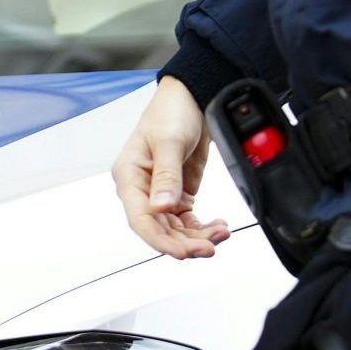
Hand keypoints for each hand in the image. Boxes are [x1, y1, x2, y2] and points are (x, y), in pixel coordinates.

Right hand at [115, 76, 230, 259]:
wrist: (194, 97)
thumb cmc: (172, 111)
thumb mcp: (169, 142)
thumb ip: (167, 176)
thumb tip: (162, 206)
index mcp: (129, 176)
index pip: (140, 219)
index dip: (159, 240)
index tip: (181, 252)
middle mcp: (142, 189)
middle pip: (160, 229)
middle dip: (185, 242)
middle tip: (210, 247)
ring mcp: (161, 193)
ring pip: (176, 229)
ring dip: (198, 237)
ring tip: (220, 234)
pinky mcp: (179, 193)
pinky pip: (188, 221)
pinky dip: (203, 228)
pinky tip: (218, 227)